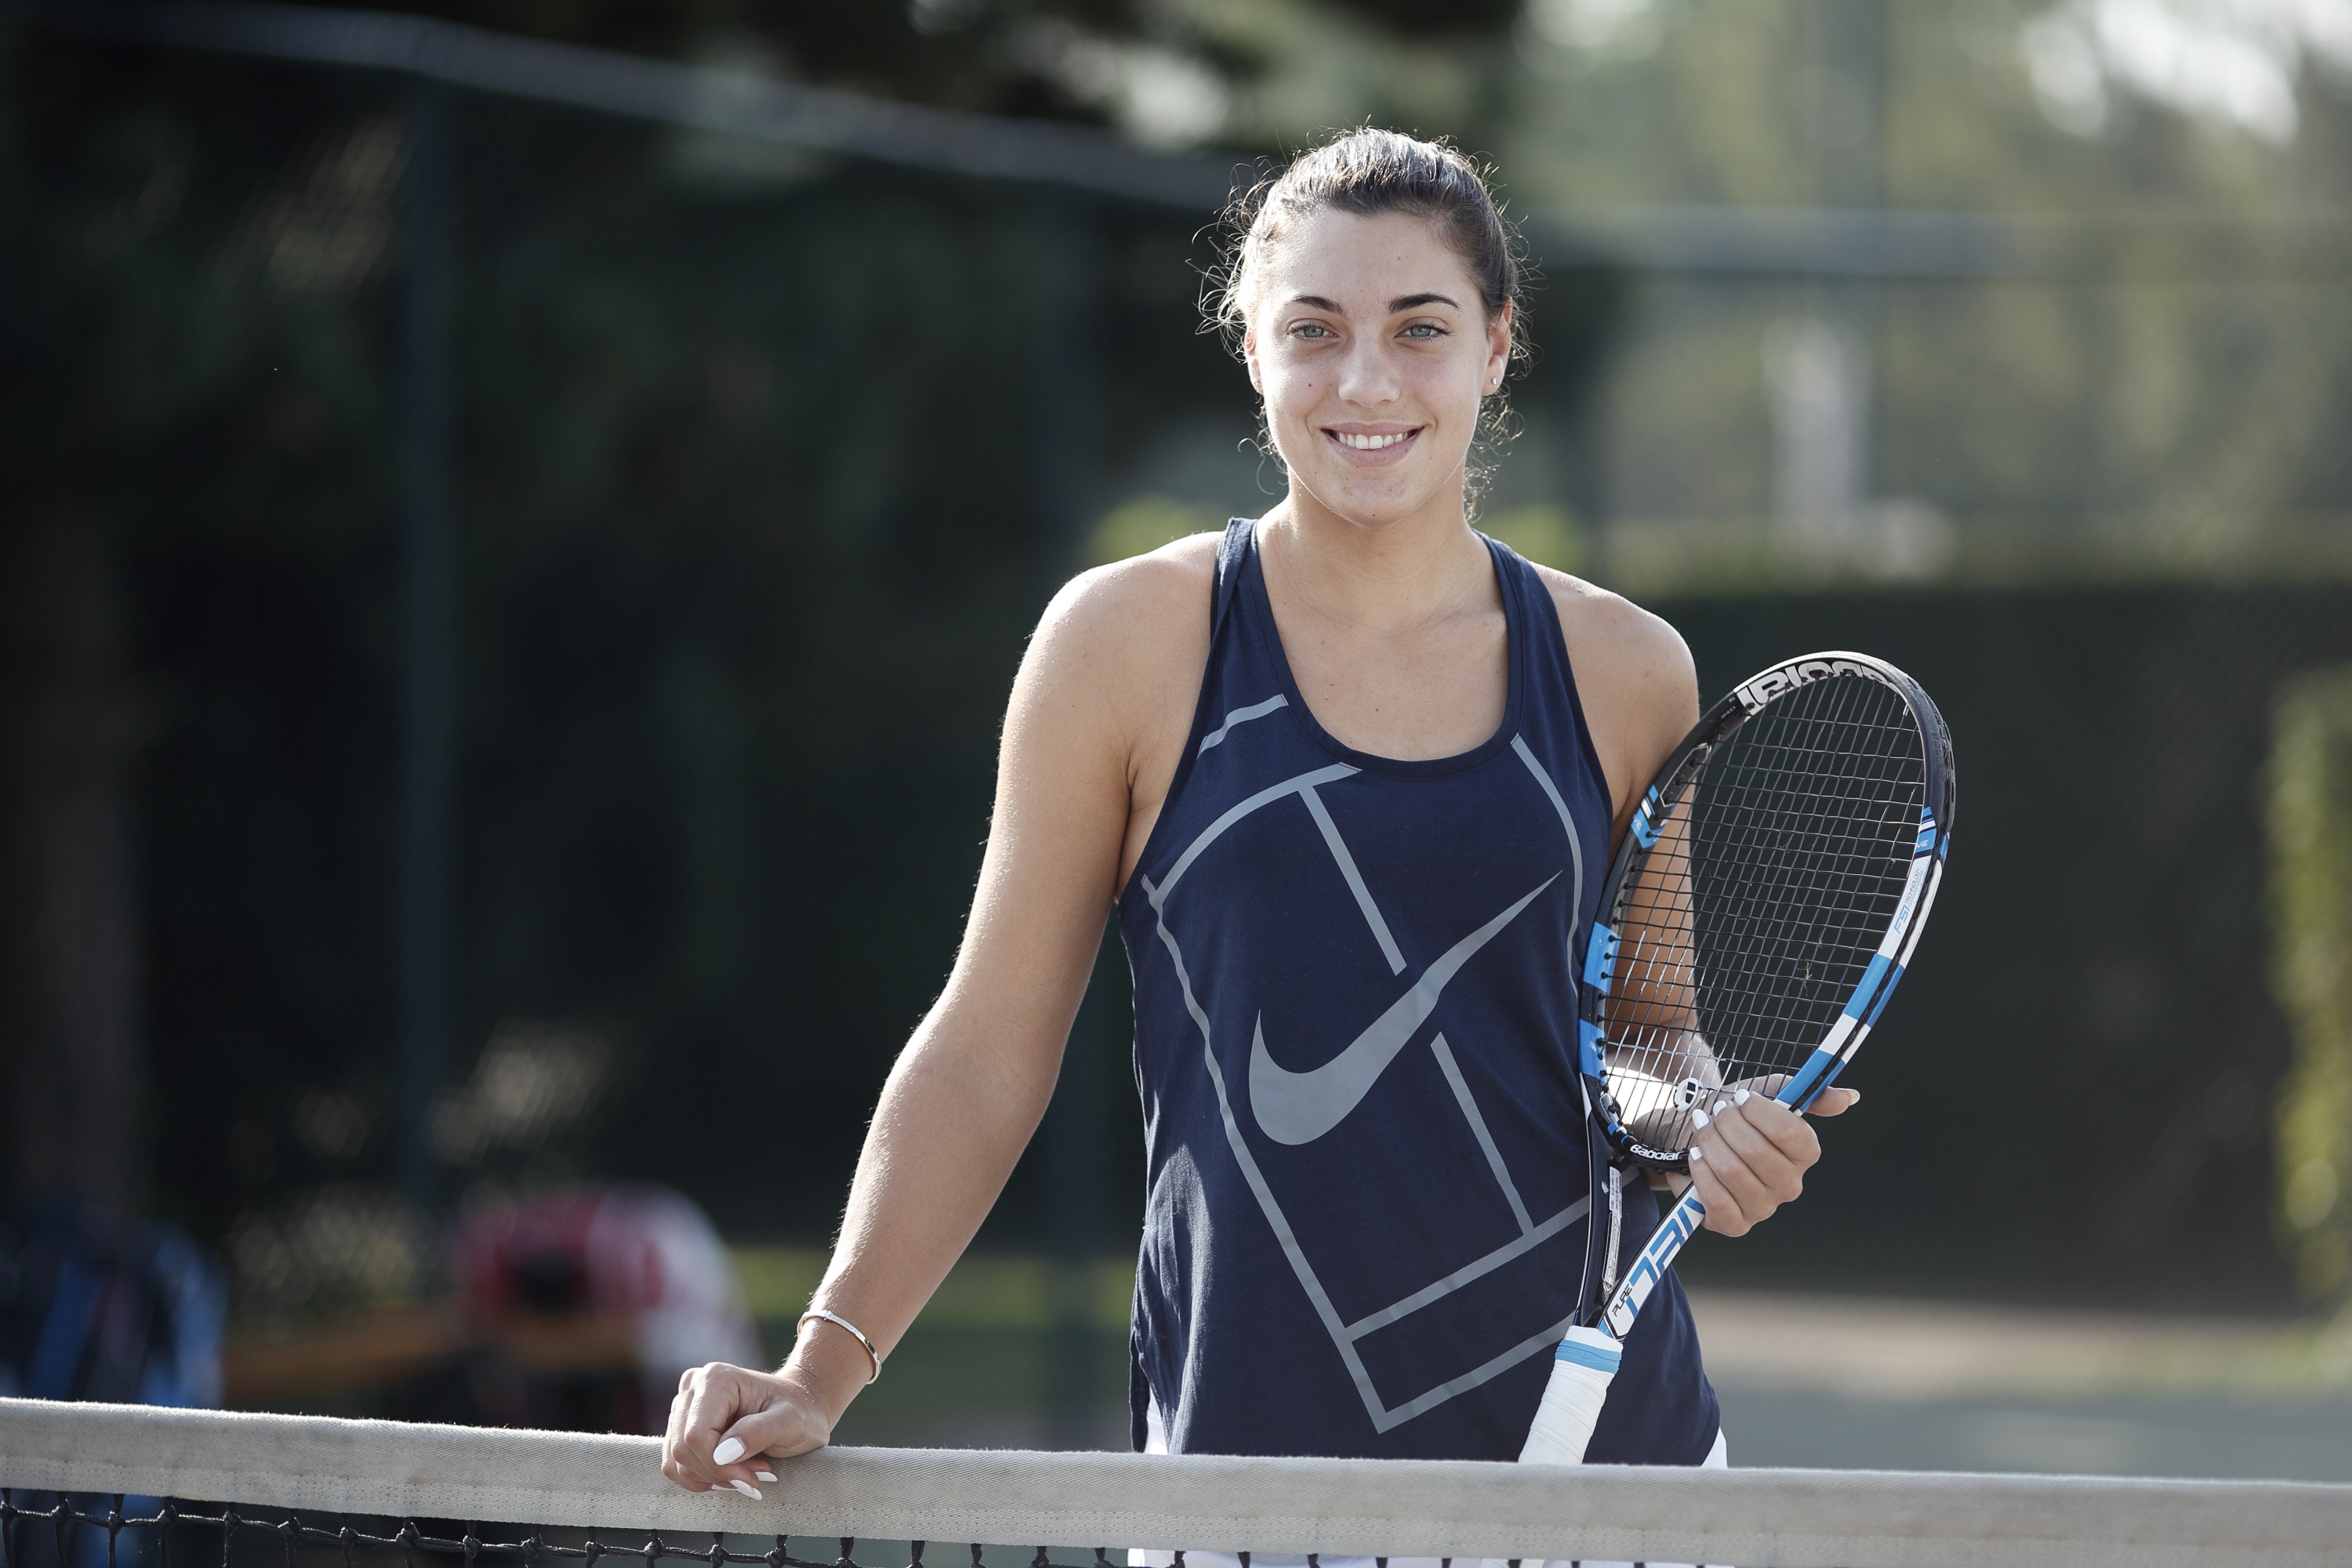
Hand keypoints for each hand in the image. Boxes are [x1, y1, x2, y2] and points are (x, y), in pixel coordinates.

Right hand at [660, 1360, 833, 1496]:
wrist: (802, 1406)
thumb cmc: (801, 1411)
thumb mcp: (791, 1422)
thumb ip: (758, 1433)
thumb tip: (722, 1453)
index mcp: (716, 1379)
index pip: (696, 1437)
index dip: (719, 1465)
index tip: (753, 1477)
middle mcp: (693, 1386)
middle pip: (682, 1450)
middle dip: (717, 1473)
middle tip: (754, 1478)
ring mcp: (684, 1405)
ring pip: (676, 1461)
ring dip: (711, 1477)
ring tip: (747, 1473)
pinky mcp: (682, 1425)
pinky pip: (676, 1465)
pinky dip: (702, 1478)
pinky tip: (731, 1472)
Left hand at [1684, 1082, 1858, 1236]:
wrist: (1691, 1139)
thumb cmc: (1732, 1118)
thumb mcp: (1763, 1093)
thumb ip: (1801, 1091)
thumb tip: (1848, 1097)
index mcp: (1805, 1153)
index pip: (1789, 1131)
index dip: (1757, 1110)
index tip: (1739, 1098)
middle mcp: (1790, 1184)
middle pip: (1755, 1151)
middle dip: (1726, 1125)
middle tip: (1715, 1114)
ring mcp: (1764, 1208)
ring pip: (1732, 1171)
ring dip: (1709, 1144)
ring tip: (1703, 1132)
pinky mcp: (1736, 1225)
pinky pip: (1718, 1199)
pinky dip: (1701, 1173)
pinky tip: (1696, 1158)